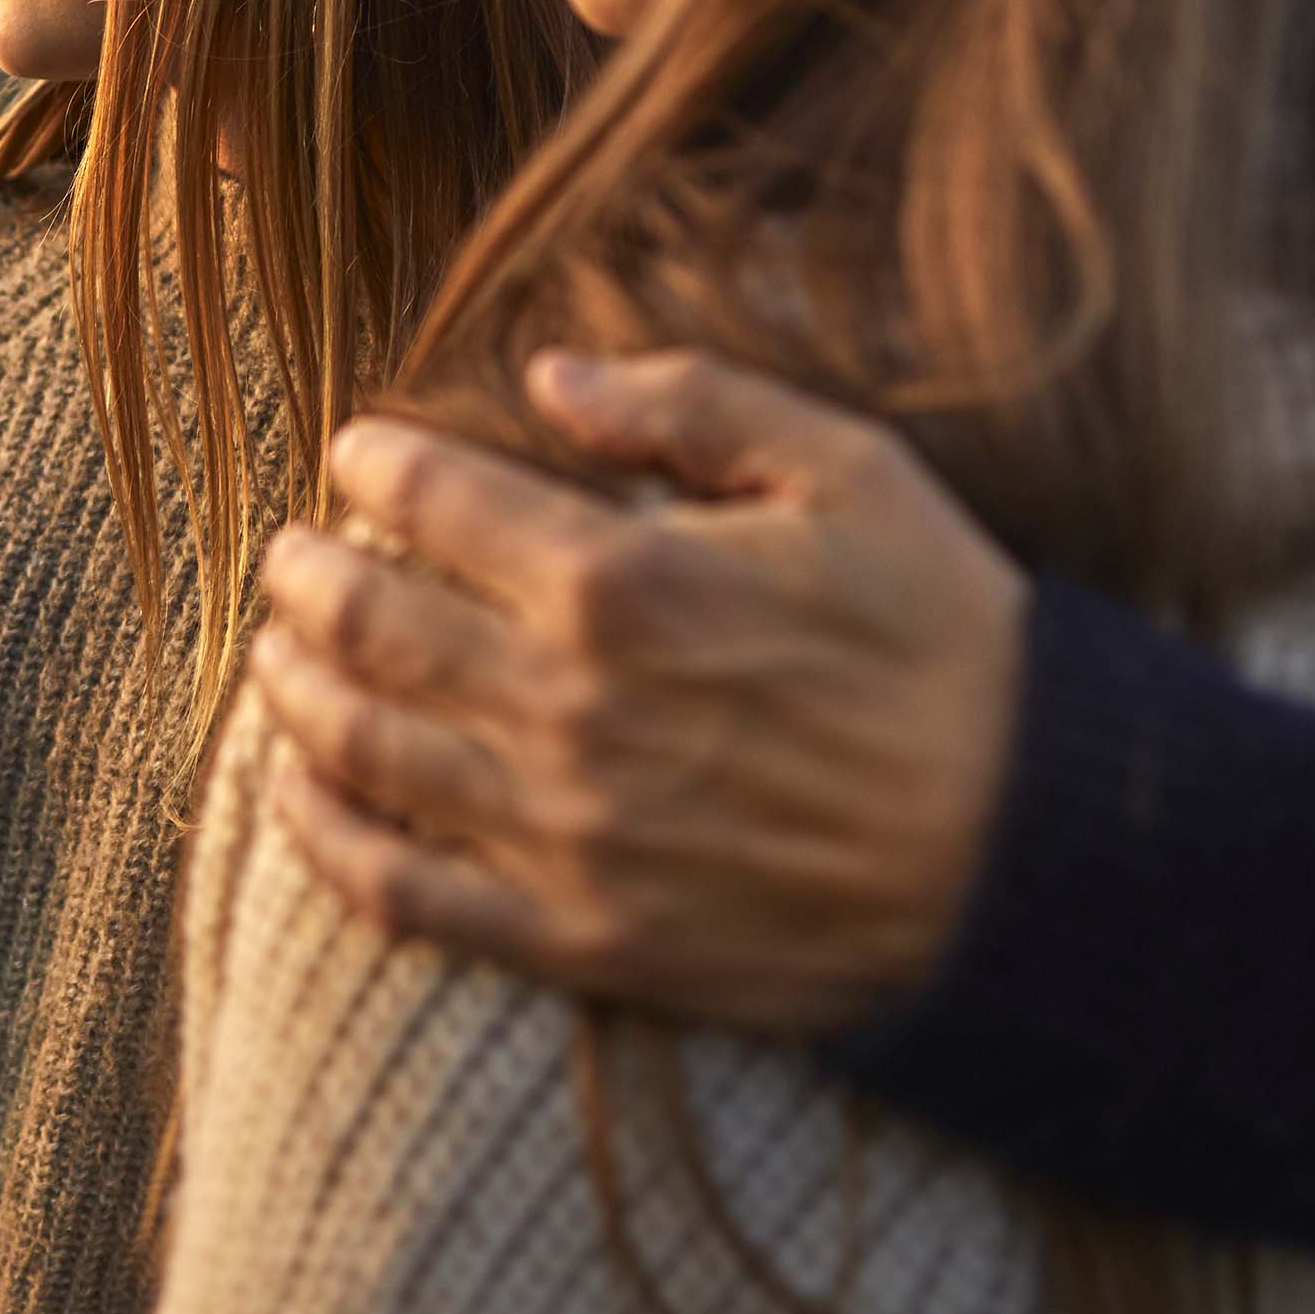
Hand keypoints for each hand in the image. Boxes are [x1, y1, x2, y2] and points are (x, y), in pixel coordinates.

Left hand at [252, 349, 1031, 1037]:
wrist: (1036, 851)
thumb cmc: (950, 644)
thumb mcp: (851, 474)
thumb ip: (691, 407)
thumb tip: (549, 376)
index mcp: (626, 580)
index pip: (435, 502)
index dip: (376, 465)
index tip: (359, 452)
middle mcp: (568, 709)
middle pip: (372, 624)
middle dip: (311, 576)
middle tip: (294, 553)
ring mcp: (563, 833)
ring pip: (363, 752)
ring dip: (295, 692)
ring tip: (278, 653)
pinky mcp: (577, 936)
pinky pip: (402, 892)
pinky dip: (323, 839)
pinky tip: (293, 793)